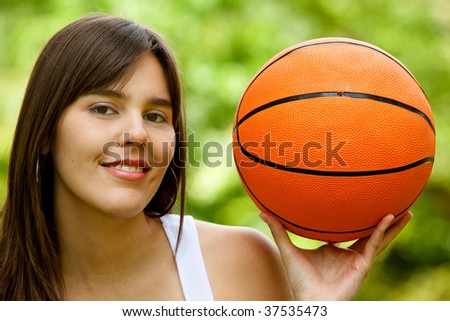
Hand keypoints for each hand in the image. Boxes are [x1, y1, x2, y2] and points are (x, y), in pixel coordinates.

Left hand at [260, 211, 412, 299]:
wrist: (309, 300)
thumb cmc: (299, 280)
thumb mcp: (288, 250)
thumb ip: (278, 230)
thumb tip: (263, 212)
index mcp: (333, 248)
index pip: (345, 229)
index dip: (350, 216)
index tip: (353, 200)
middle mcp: (348, 253)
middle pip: (367, 231)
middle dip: (379, 218)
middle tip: (389, 201)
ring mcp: (357, 258)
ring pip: (378, 237)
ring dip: (392, 225)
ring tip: (406, 210)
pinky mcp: (362, 265)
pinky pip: (373, 244)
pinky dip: (381, 231)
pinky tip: (388, 217)